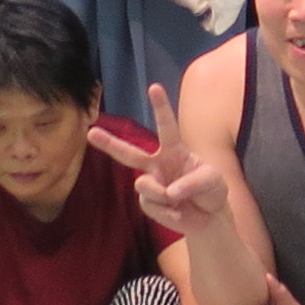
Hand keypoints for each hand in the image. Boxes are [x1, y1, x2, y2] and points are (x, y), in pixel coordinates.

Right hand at [88, 81, 231, 236]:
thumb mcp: (213, 180)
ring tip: (177, 199)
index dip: (160, 107)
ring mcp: (151, 184)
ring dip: (163, 194)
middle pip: (129, 153)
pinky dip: (168, 211)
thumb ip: (194, 181)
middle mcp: (157, 164)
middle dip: (109, 143)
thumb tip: (169, 192)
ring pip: (144, 184)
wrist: (210, 217)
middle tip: (90, 132)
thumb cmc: (210, 190)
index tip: (154, 87)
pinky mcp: (149, 204)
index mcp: (174, 149)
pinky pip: (152, 205)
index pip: (167, 126)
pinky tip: (177, 212)